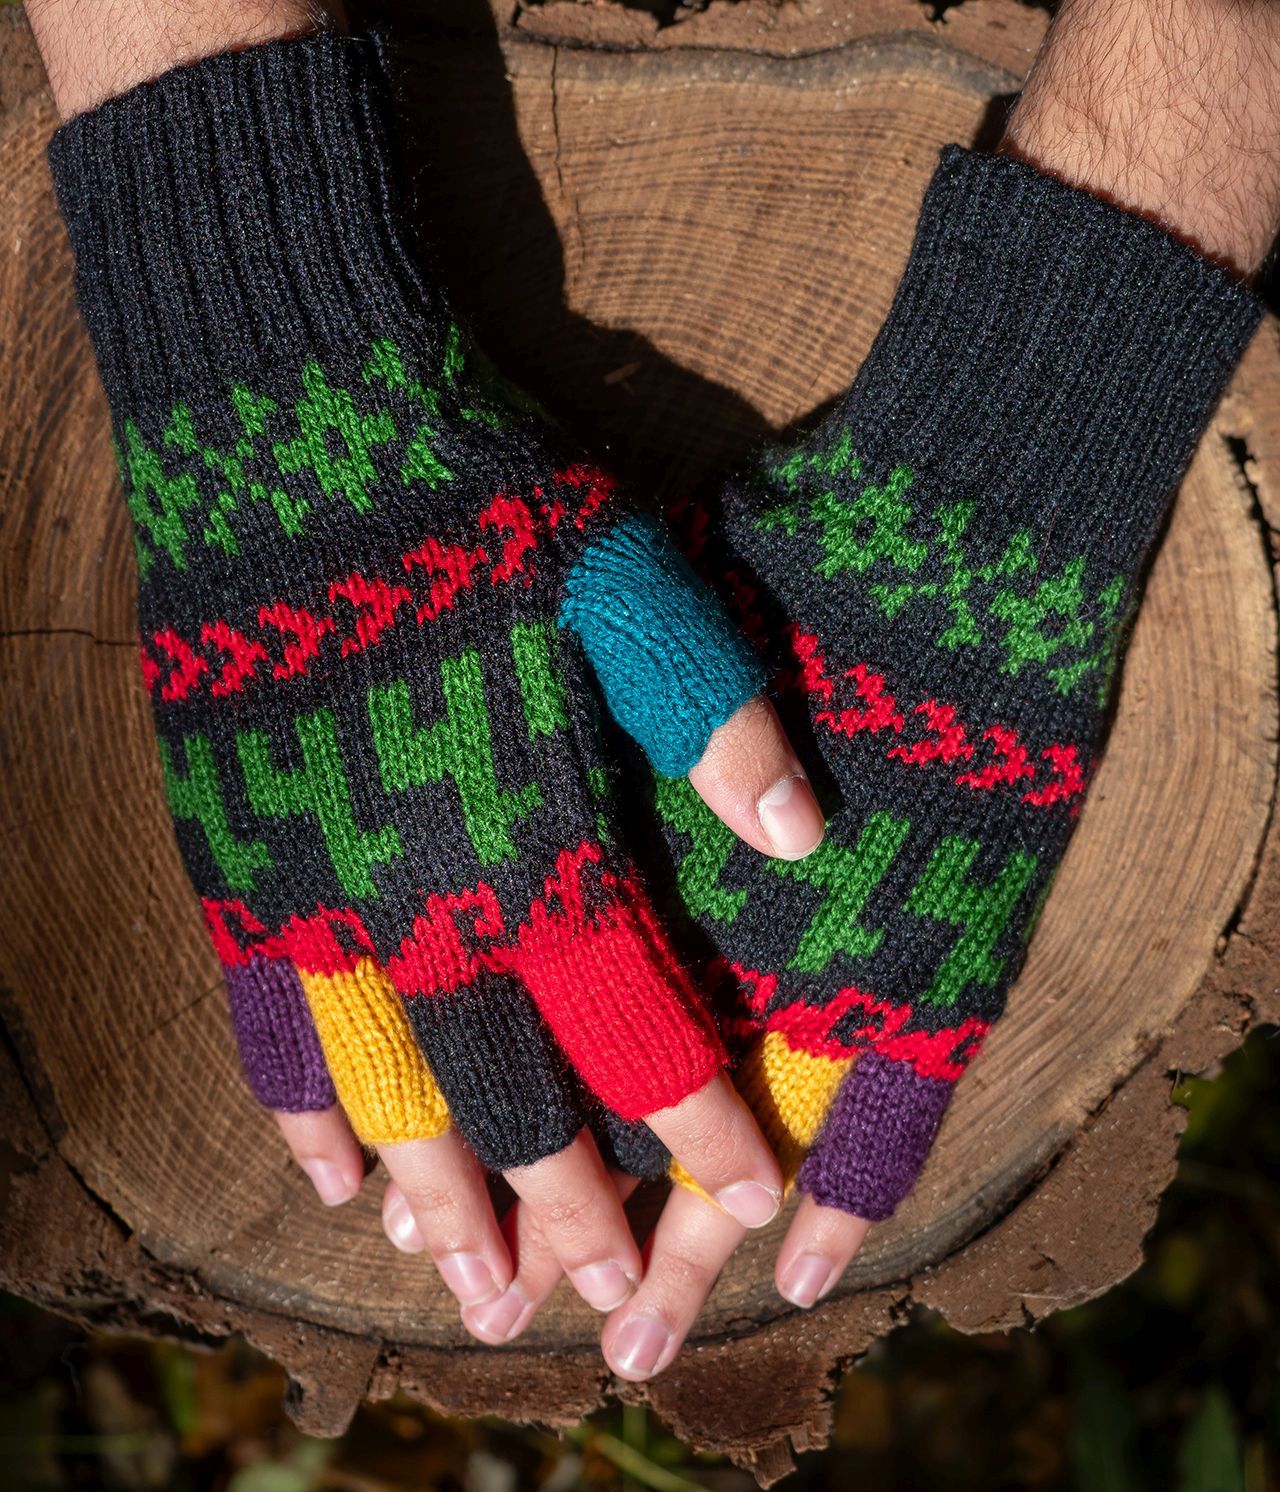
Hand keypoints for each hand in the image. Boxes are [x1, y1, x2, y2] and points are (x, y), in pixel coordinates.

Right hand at [44, 31, 823, 1321]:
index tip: (752, 1195)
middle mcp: (418, 895)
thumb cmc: (483, 494)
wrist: (296, 411)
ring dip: (429, 1197)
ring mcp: (311, 885)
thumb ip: (714, 720)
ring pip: (381, 1090)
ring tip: (463, 1285)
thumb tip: (808, 835)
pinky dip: (297, 1105)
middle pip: (506, 1098)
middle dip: (566, 1204)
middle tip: (600, 1288)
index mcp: (533, 841)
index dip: (704, 1122)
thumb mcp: (631, 579)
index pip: (639, 1030)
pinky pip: (262, 1017)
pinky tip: (321, 1170)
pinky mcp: (234, 850)